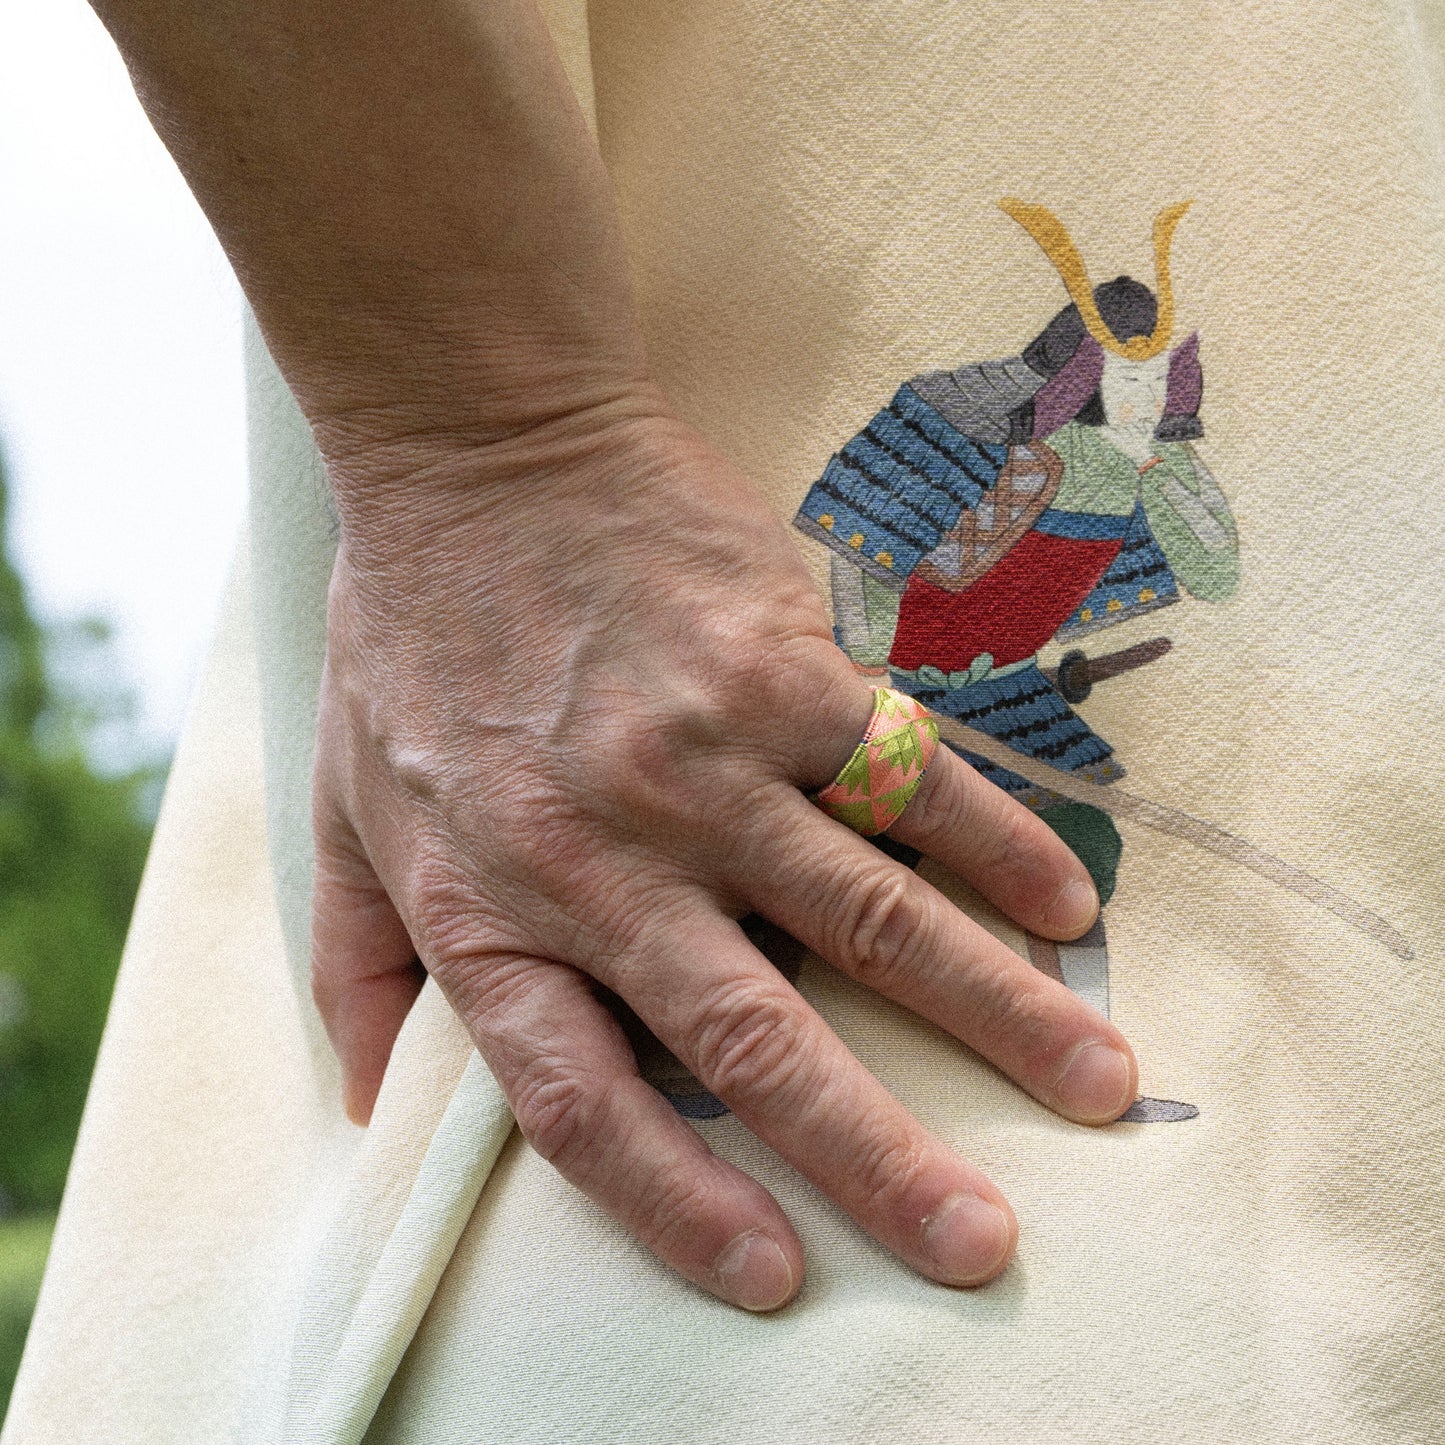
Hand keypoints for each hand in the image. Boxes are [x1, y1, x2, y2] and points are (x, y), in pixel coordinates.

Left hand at [310, 402, 1138, 1311]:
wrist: (477, 452)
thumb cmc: (411, 639)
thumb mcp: (342, 815)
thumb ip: (361, 970)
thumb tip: (370, 1107)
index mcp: (495, 910)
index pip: (584, 1101)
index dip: (678, 1205)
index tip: (776, 1277)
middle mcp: (608, 859)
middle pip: (756, 1041)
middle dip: (878, 1153)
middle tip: (980, 1241)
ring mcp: (704, 762)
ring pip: (869, 915)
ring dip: (992, 1009)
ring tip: (1095, 1085)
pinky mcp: (780, 667)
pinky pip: (907, 775)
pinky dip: (997, 845)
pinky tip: (1068, 904)